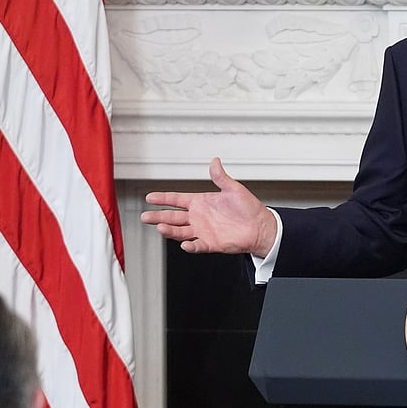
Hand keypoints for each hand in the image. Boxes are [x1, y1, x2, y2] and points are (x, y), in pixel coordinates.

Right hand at [140, 157, 276, 256]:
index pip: (177, 200)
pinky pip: (197, 245)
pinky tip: (185, 244)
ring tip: (160, 227)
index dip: (163, 198)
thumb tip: (215, 161)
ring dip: (170, 230)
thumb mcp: (234, 189)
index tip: (150, 197)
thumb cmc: (249, 208)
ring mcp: (203, 231)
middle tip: (145, 216)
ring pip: (180, 231)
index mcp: (201, 202)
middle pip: (173, 217)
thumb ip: (221, 177)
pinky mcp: (210, 243)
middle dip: (158, 216)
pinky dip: (191, 246)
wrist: (261, 226)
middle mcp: (198, 217)